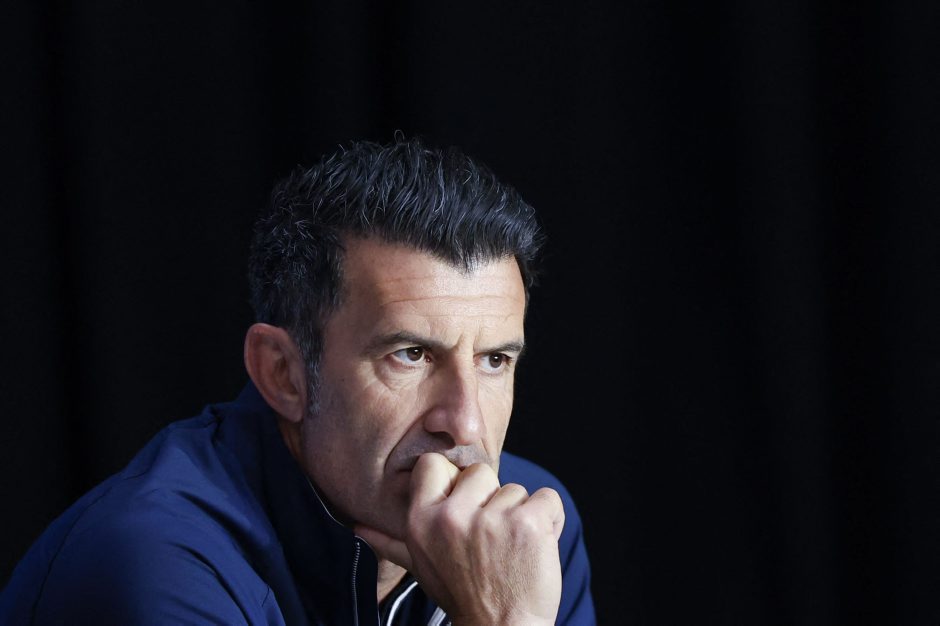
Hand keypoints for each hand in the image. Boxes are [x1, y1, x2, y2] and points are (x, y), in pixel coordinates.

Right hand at [355, 453, 564, 624]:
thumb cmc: (463, 595)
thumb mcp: (423, 567)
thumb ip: (391, 542)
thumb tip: (358, 526)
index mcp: (422, 520)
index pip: (435, 464)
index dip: (454, 481)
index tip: (463, 506)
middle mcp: (452, 516)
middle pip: (481, 473)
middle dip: (491, 501)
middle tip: (489, 541)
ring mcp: (492, 519)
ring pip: (515, 490)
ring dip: (520, 516)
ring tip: (511, 550)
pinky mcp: (529, 523)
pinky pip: (548, 498)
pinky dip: (550, 520)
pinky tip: (535, 547)